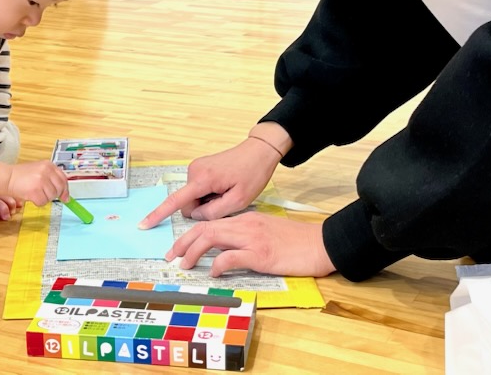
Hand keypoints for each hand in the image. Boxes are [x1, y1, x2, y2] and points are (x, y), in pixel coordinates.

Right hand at [0, 160, 67, 206]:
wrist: (7, 177)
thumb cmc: (21, 176)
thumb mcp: (38, 170)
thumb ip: (50, 177)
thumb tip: (63, 193)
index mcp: (49, 165)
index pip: (63, 179)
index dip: (65, 190)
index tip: (65, 198)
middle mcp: (47, 171)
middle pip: (59, 189)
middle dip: (53, 195)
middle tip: (44, 196)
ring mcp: (41, 180)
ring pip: (51, 197)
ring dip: (44, 198)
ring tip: (34, 193)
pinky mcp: (35, 190)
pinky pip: (43, 202)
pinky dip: (38, 203)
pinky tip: (31, 197)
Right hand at [138, 137, 280, 228]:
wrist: (259, 151)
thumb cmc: (252, 174)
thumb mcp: (238, 200)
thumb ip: (213, 213)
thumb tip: (195, 215)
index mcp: (203, 179)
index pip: (176, 201)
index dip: (159, 214)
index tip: (144, 224)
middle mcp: (194, 171)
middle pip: (188, 203)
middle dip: (203, 208)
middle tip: (226, 199)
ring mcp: (196, 167)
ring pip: (193, 198)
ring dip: (208, 200)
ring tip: (227, 190)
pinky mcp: (199, 167)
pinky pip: (198, 189)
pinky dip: (208, 193)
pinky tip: (223, 186)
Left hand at [167, 212, 335, 277]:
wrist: (319, 243)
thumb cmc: (295, 241)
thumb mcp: (266, 231)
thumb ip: (246, 236)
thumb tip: (226, 250)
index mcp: (246, 218)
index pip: (211, 222)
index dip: (190, 234)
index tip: (178, 247)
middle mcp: (245, 224)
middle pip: (205, 228)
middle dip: (184, 242)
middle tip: (171, 256)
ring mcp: (252, 238)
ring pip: (212, 237)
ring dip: (194, 251)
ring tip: (184, 264)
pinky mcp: (261, 254)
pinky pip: (231, 257)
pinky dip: (217, 264)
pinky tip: (213, 272)